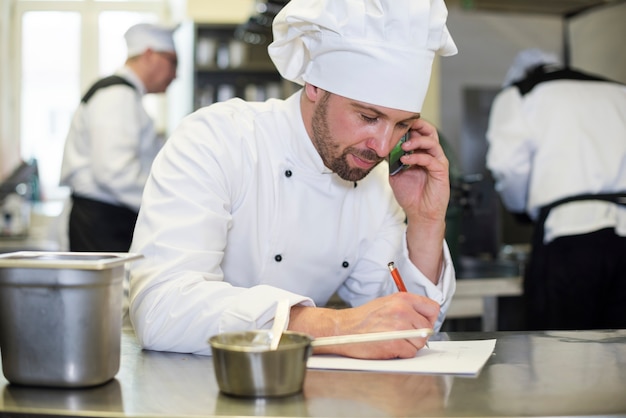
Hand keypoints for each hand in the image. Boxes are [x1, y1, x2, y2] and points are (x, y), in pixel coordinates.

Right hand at [289, 293, 439, 358]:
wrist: (343, 328)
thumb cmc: (362, 318)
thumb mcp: (386, 303)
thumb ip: (407, 308)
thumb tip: (423, 318)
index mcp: (403, 299)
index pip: (433, 308)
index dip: (428, 319)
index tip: (421, 324)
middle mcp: (403, 311)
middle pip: (427, 329)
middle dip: (417, 335)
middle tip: (401, 335)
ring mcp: (399, 327)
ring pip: (420, 343)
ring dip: (409, 346)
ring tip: (393, 340)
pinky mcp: (394, 344)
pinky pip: (410, 353)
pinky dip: (401, 354)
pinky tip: (389, 347)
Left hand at [388, 119, 448, 281]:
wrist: (419, 214)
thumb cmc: (410, 194)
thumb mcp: (395, 173)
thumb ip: (391, 160)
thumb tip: (381, 147)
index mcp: (422, 153)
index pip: (419, 133)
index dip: (410, 126)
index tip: (396, 123)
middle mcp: (432, 155)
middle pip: (430, 132)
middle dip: (418, 125)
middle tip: (404, 126)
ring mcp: (438, 163)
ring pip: (432, 143)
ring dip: (416, 141)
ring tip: (403, 146)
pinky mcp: (441, 172)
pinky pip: (431, 160)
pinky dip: (417, 157)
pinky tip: (406, 160)